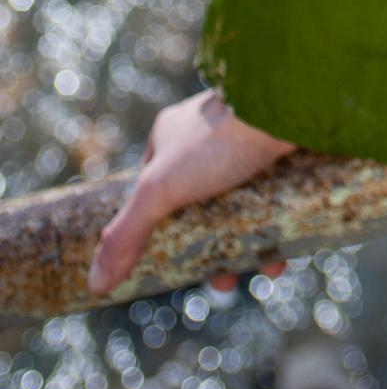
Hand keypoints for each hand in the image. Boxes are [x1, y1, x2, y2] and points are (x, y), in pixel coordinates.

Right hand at [86, 88, 297, 299]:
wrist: (289, 105)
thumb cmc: (218, 141)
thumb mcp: (160, 190)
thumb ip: (126, 235)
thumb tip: (96, 283)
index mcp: (173, 134)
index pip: (157, 189)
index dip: (161, 230)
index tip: (171, 265)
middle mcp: (212, 134)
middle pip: (205, 204)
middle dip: (213, 247)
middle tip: (223, 281)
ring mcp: (252, 141)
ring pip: (245, 204)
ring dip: (250, 243)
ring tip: (263, 271)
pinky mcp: (286, 151)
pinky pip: (280, 196)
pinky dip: (279, 226)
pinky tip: (284, 254)